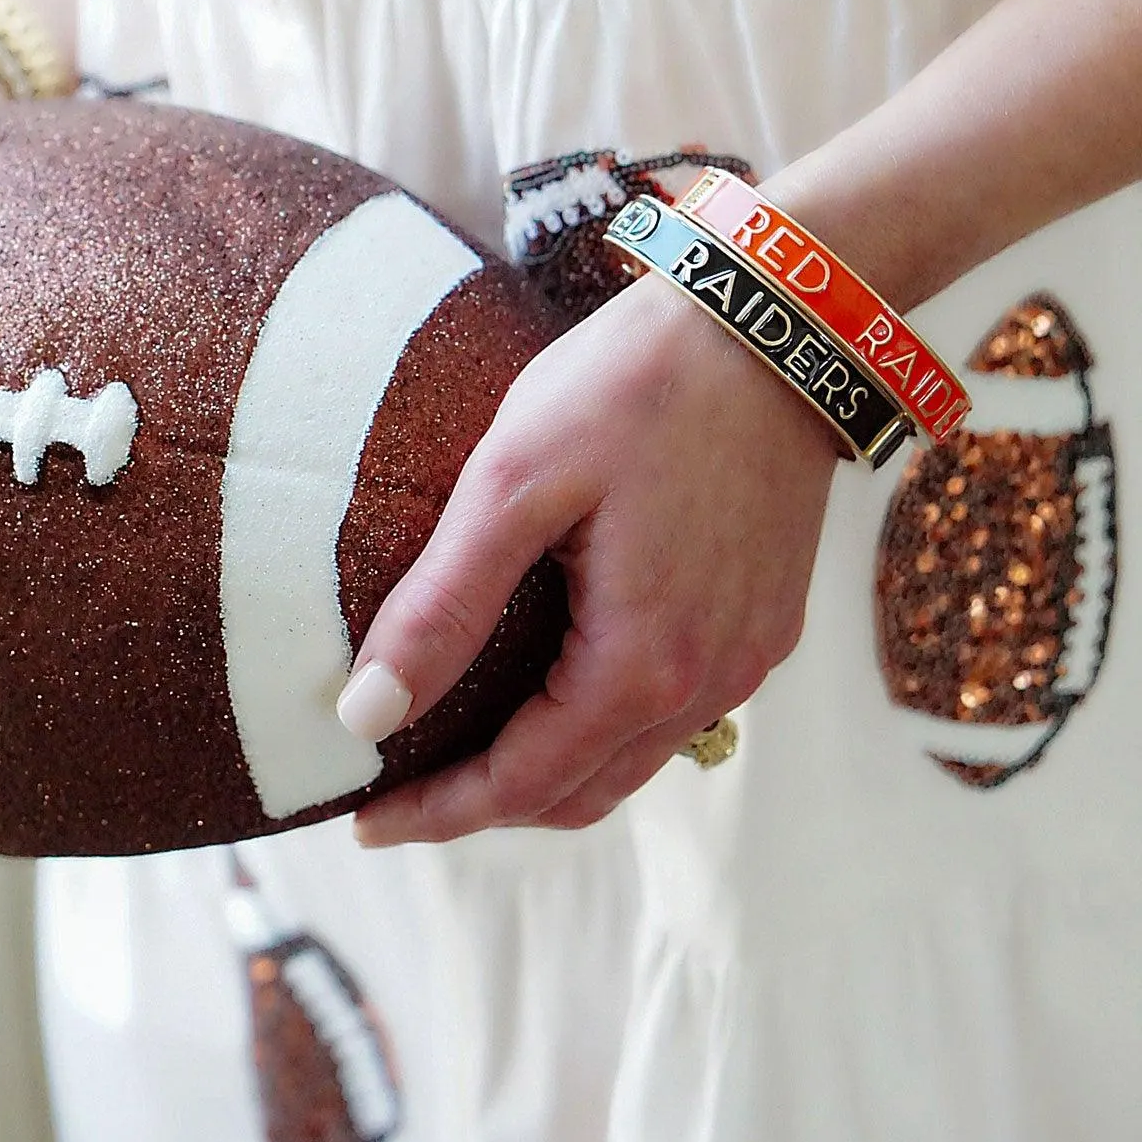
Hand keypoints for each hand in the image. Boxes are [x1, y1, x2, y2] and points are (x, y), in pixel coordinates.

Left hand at [346, 270, 838, 844]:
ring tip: (470, 739)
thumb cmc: (640, 384)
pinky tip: (559, 677)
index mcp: (643, 662)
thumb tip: (368, 713)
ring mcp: (748, 656)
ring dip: (550, 768)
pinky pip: (679, 711)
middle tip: (405, 786)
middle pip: (581, 793)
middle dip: (489, 803)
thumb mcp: (517, 480)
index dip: (439, 812)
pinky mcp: (765, 619)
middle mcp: (709, 683)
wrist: (776, 320)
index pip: (522, 784)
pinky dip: (607, 723)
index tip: (366, 821)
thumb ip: (443, 604)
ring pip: (633, 759)